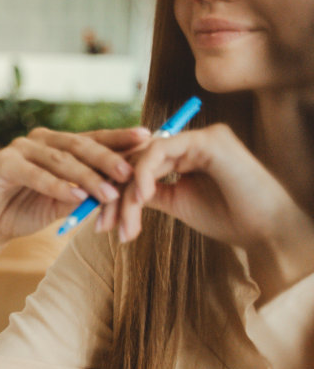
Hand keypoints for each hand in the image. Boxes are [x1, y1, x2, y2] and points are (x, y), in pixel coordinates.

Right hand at [0, 127, 150, 250]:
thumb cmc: (21, 211)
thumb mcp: (61, 203)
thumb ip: (85, 193)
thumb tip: (122, 188)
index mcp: (56, 146)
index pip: (93, 140)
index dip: (120, 139)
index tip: (150, 138)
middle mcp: (38, 141)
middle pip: (80, 145)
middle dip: (108, 158)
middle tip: (131, 171)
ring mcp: (19, 149)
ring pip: (60, 160)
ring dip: (86, 177)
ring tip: (108, 192)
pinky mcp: (2, 164)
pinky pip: (35, 174)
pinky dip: (56, 186)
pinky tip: (75, 196)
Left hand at [113, 123, 313, 295]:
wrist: (267, 231)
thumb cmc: (229, 219)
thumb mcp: (178, 203)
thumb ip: (150, 192)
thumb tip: (116, 193)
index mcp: (187, 154)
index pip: (139, 166)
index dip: (116, 192)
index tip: (100, 223)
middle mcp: (193, 141)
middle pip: (136, 161)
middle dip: (115, 196)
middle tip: (101, 226)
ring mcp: (201, 137)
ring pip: (144, 158)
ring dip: (128, 194)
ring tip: (124, 226)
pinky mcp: (209, 140)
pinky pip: (162, 152)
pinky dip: (145, 175)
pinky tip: (142, 199)